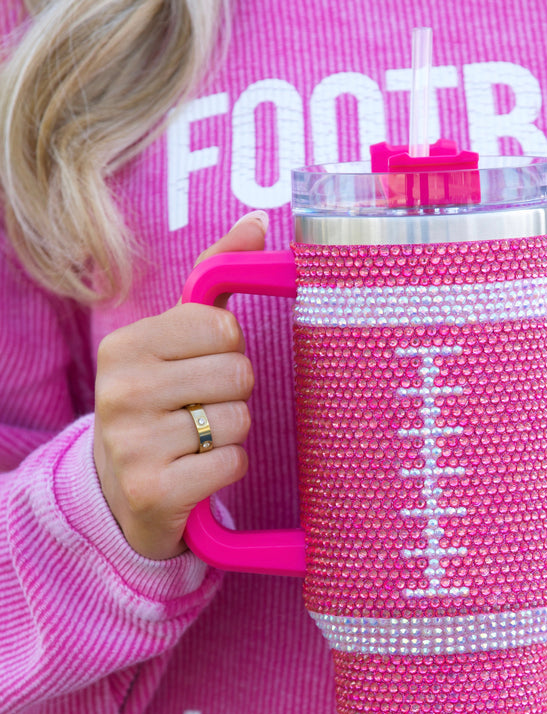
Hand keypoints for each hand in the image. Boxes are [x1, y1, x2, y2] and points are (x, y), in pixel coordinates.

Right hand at [93, 212, 267, 559]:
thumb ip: (214, 278)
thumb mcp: (175, 340)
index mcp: (126, 345)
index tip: (204, 366)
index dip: (228, 350)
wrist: (120, 490)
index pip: (221, 328)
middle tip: (204, 407)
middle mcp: (121, 390)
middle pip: (236, 374)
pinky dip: (228, 467)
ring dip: (233, 433)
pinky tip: (199, 468)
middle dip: (235, 393)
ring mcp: (132, 444)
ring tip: (199, 438)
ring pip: (238, 421)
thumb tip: (258, 223)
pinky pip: (232, 463)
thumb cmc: (162, 403)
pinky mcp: (153, 490)